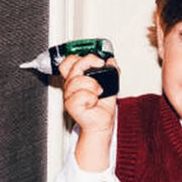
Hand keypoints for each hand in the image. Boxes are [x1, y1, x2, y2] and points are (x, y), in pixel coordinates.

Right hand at [60, 54, 117, 170]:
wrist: (101, 124)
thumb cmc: (101, 108)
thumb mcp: (109, 85)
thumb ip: (111, 71)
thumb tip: (112, 61)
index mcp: (76, 79)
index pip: (69, 61)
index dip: (80, 57)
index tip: (96, 61)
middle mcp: (70, 86)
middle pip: (73, 65)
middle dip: (89, 64)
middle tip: (99, 72)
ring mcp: (69, 96)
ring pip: (77, 80)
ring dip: (93, 85)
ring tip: (98, 93)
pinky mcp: (71, 106)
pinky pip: (81, 95)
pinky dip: (91, 97)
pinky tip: (93, 102)